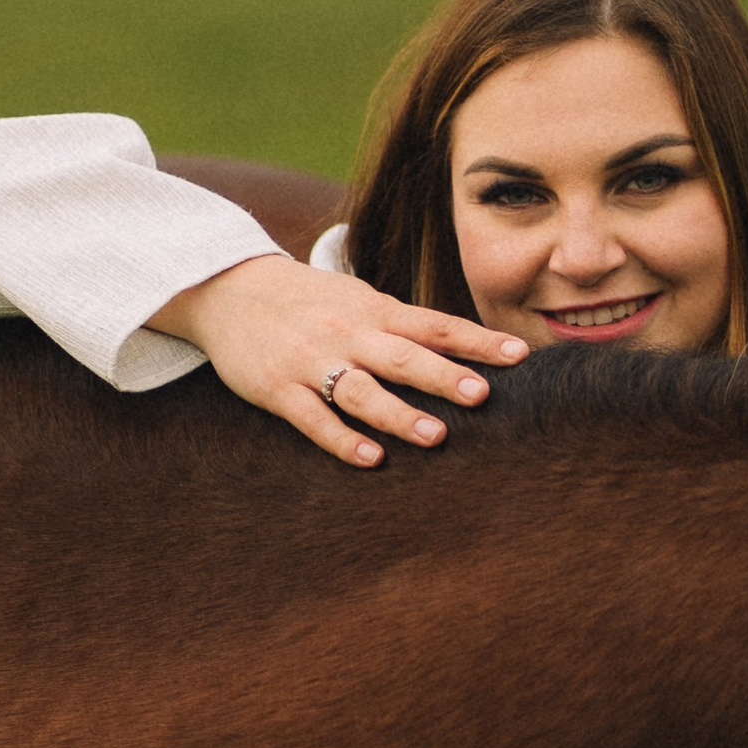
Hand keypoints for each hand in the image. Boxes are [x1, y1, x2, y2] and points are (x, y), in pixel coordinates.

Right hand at [149, 253, 525, 465]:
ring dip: (398, 413)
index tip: (519, 355)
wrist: (228, 288)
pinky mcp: (278, 388)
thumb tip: (459, 344)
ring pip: (360, 390)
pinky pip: (313, 418)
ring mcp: (311, 361)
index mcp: (373, 310)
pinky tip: (371, 459)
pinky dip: (342, 439)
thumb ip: (402, 322)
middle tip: (481, 395)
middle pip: (402, 356)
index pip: (434, 325)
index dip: (477, 341)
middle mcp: (347, 333)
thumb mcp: (357, 297)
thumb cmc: (307, 300)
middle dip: (442, 376)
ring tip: (435, 435)